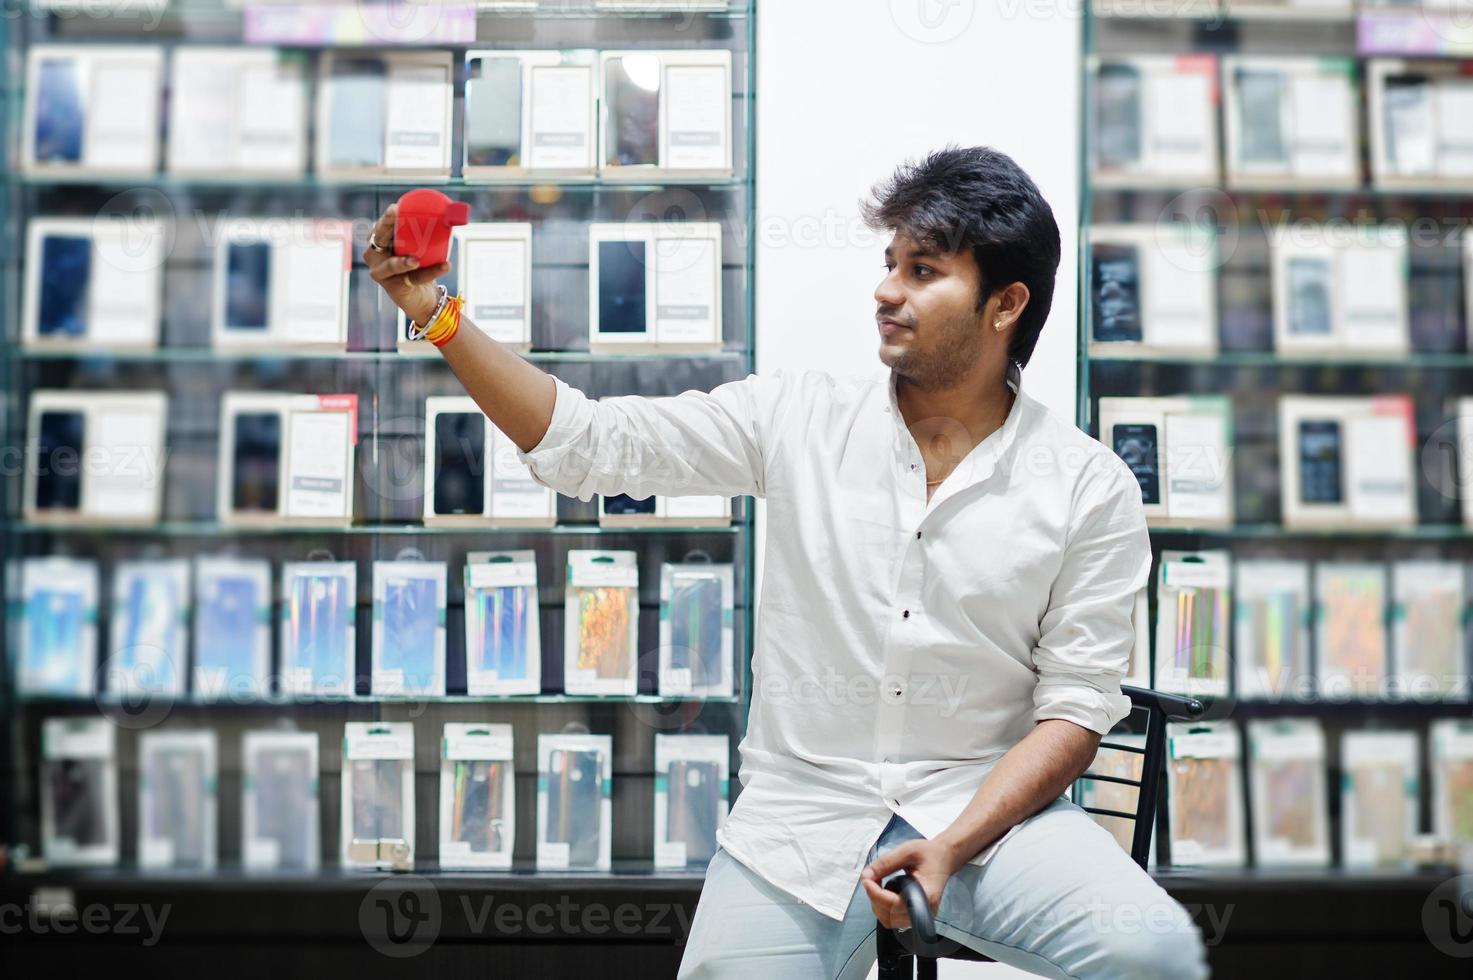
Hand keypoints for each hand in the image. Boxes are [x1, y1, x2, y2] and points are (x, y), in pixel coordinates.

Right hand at [363, 203, 451, 325]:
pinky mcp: (394, 288)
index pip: (380, 226)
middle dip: (388, 229)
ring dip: (403, 262)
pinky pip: (413, 279)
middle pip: (380, 241)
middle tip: (402, 221)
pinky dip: (431, 272)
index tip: (397, 208)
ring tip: (415, 260)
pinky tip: (445, 266)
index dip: (387, 217)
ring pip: (392, 265)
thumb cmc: (422, 265)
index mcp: (379, 241)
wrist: (424, 297)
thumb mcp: (423, 245)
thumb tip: (457, 211)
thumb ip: (433, 229)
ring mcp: (381, 273)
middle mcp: (374, 256)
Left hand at [860, 836, 964, 929]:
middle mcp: (925, 910)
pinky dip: (882, 906)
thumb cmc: (930, 854)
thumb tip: (867, 875)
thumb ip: (886, 863)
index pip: (895, 904)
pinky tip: (884, 891)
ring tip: (877, 884)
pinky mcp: (915, 915)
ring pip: (889, 920)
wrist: (944, 858)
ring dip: (877, 903)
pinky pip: (893, 918)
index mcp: (926, 894)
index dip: (877, 894)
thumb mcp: (907, 851)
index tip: (867, 879)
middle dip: (875, 898)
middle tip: (870, 878)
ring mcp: (920, 915)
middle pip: (890, 916)